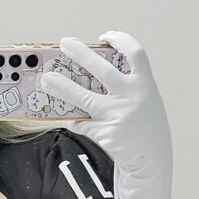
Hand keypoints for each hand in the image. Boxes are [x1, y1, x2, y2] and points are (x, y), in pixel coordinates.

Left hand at [39, 32, 171, 187]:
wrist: (152, 161)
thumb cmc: (146, 128)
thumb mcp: (145, 102)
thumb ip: (127, 88)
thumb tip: (91, 75)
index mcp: (145, 85)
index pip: (135, 53)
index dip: (120, 40)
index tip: (104, 37)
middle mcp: (131, 97)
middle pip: (102, 68)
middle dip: (80, 53)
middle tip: (64, 44)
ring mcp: (117, 115)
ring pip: (82, 97)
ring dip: (61, 86)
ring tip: (45, 79)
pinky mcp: (104, 132)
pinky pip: (81, 122)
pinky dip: (70, 119)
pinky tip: (62, 116)